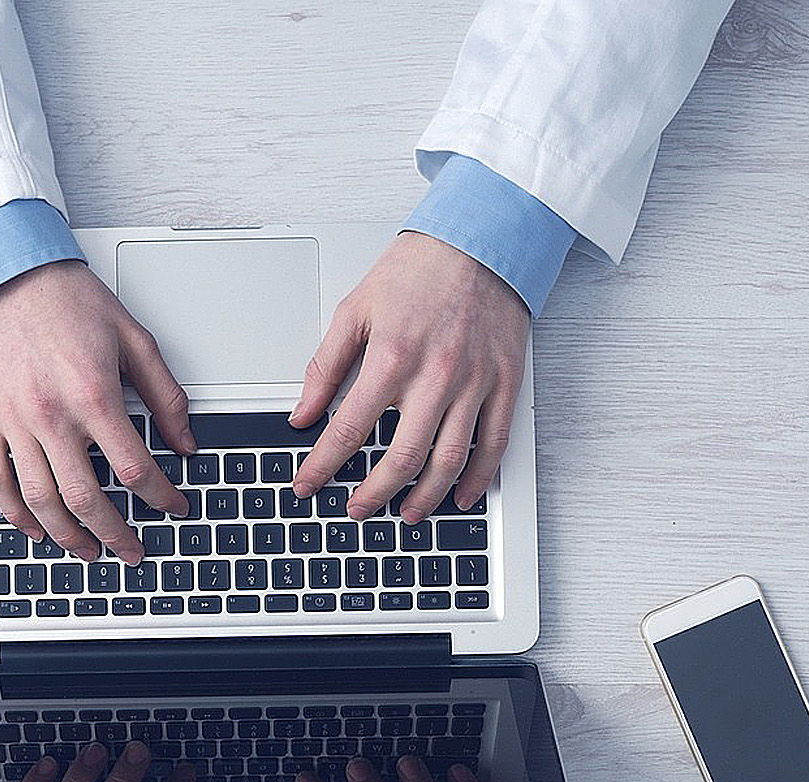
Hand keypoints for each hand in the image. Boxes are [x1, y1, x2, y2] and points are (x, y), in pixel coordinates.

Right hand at [0, 262, 194, 564]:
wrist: (9, 275)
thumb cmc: (69, 301)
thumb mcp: (134, 339)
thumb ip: (165, 395)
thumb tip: (186, 442)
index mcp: (93, 394)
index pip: (135, 468)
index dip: (161, 498)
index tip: (173, 507)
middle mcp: (51, 414)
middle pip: (86, 498)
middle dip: (115, 534)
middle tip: (132, 551)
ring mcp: (13, 421)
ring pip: (40, 501)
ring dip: (68, 536)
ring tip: (89, 551)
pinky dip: (17, 515)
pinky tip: (36, 529)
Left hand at [289, 232, 528, 522]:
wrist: (480, 240)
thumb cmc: (418, 271)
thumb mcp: (355, 309)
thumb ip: (325, 365)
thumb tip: (303, 412)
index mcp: (391, 357)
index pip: (348, 430)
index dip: (323, 466)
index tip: (308, 485)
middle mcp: (435, 376)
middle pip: (402, 457)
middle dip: (374, 493)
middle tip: (356, 509)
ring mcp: (474, 383)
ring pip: (449, 460)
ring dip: (425, 497)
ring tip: (405, 515)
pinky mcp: (504, 384)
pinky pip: (493, 444)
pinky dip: (477, 478)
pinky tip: (460, 497)